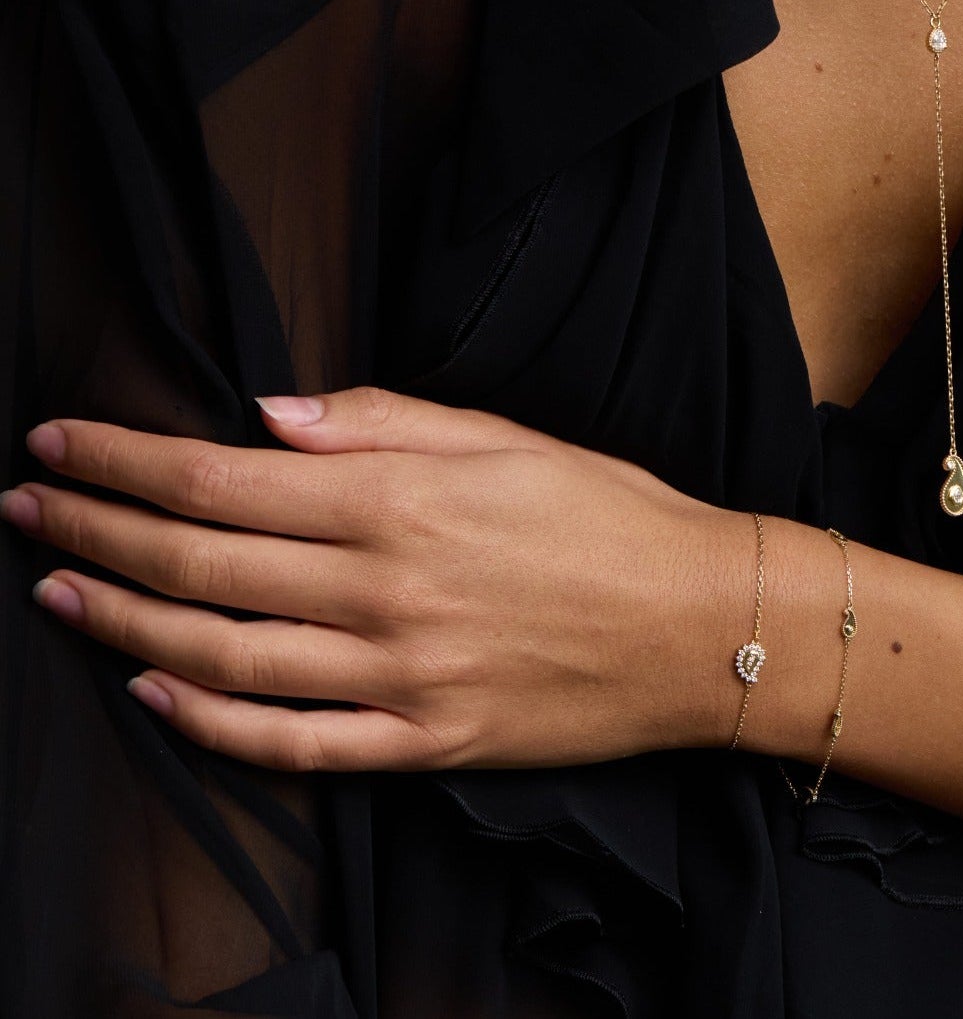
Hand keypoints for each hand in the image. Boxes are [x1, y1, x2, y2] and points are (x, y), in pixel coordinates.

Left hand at [0, 388, 746, 772]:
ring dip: (123, 621)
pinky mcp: (422, 740)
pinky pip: (290, 742)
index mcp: (403, 502)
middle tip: (26, 509)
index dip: (125, 462)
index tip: (60, 445)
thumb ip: (383, 423)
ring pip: (220, 656)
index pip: (222, 479)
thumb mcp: (508, 437)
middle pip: (200, 564)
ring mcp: (399, 677)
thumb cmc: (611, 514)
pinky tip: (154, 690)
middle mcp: (384, 592)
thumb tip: (270, 416)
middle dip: (95, 532)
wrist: (699, 622)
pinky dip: (208, 721)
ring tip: (58, 592)